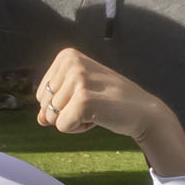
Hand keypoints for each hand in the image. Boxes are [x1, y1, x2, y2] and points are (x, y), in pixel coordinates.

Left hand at [34, 46, 184, 172]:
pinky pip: (62, 126)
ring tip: (97, 109)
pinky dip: (78, 129)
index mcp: (67, 55)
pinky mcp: (83, 101)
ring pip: (52, 117)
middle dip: (66, 112)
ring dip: (74, 120)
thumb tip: (41, 120)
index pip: (41, 93)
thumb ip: (54, 104)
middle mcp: (71, 63)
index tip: (87, 96)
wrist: (144, 111)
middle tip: (94, 104)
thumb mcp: (79, 93)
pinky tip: (98, 118)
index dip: (62, 103)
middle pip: (44, 105)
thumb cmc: (111, 100)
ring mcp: (78, 80)